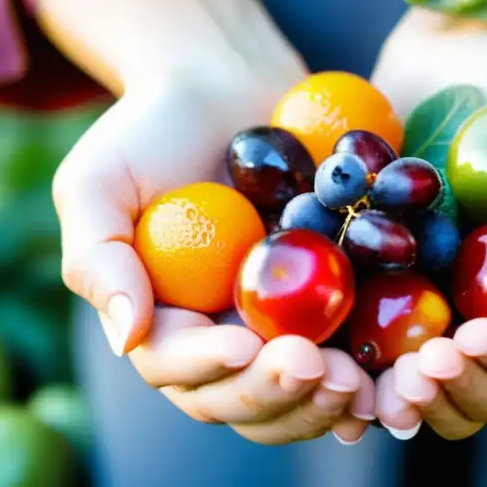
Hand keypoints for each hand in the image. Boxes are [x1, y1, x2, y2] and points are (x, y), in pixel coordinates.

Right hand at [52, 78, 374, 444]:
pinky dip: (366, 380)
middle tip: (314, 368)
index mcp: (162, 320)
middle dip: (276, 393)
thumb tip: (127, 337)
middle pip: (240, 399)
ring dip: (323, 402)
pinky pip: (348, 356)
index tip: (243, 344)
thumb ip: (100, 256)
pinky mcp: (328, 303)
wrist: (227, 84)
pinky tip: (387, 380)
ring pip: (294, 395)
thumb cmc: (151, 129)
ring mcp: (276, 326)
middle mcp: (218, 336)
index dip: (209, 366)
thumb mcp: (99, 181)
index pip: (177, 367)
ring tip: (356, 383)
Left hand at [370, 9, 486, 438]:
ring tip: (384, 385)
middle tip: (425, 368)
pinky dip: (360, 375)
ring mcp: (441, 298)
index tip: (477, 337)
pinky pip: (373, 345)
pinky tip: (340, 374)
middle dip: (464, 394)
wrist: (449, 44)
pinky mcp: (382, 282)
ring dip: (413, 401)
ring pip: (435, 386)